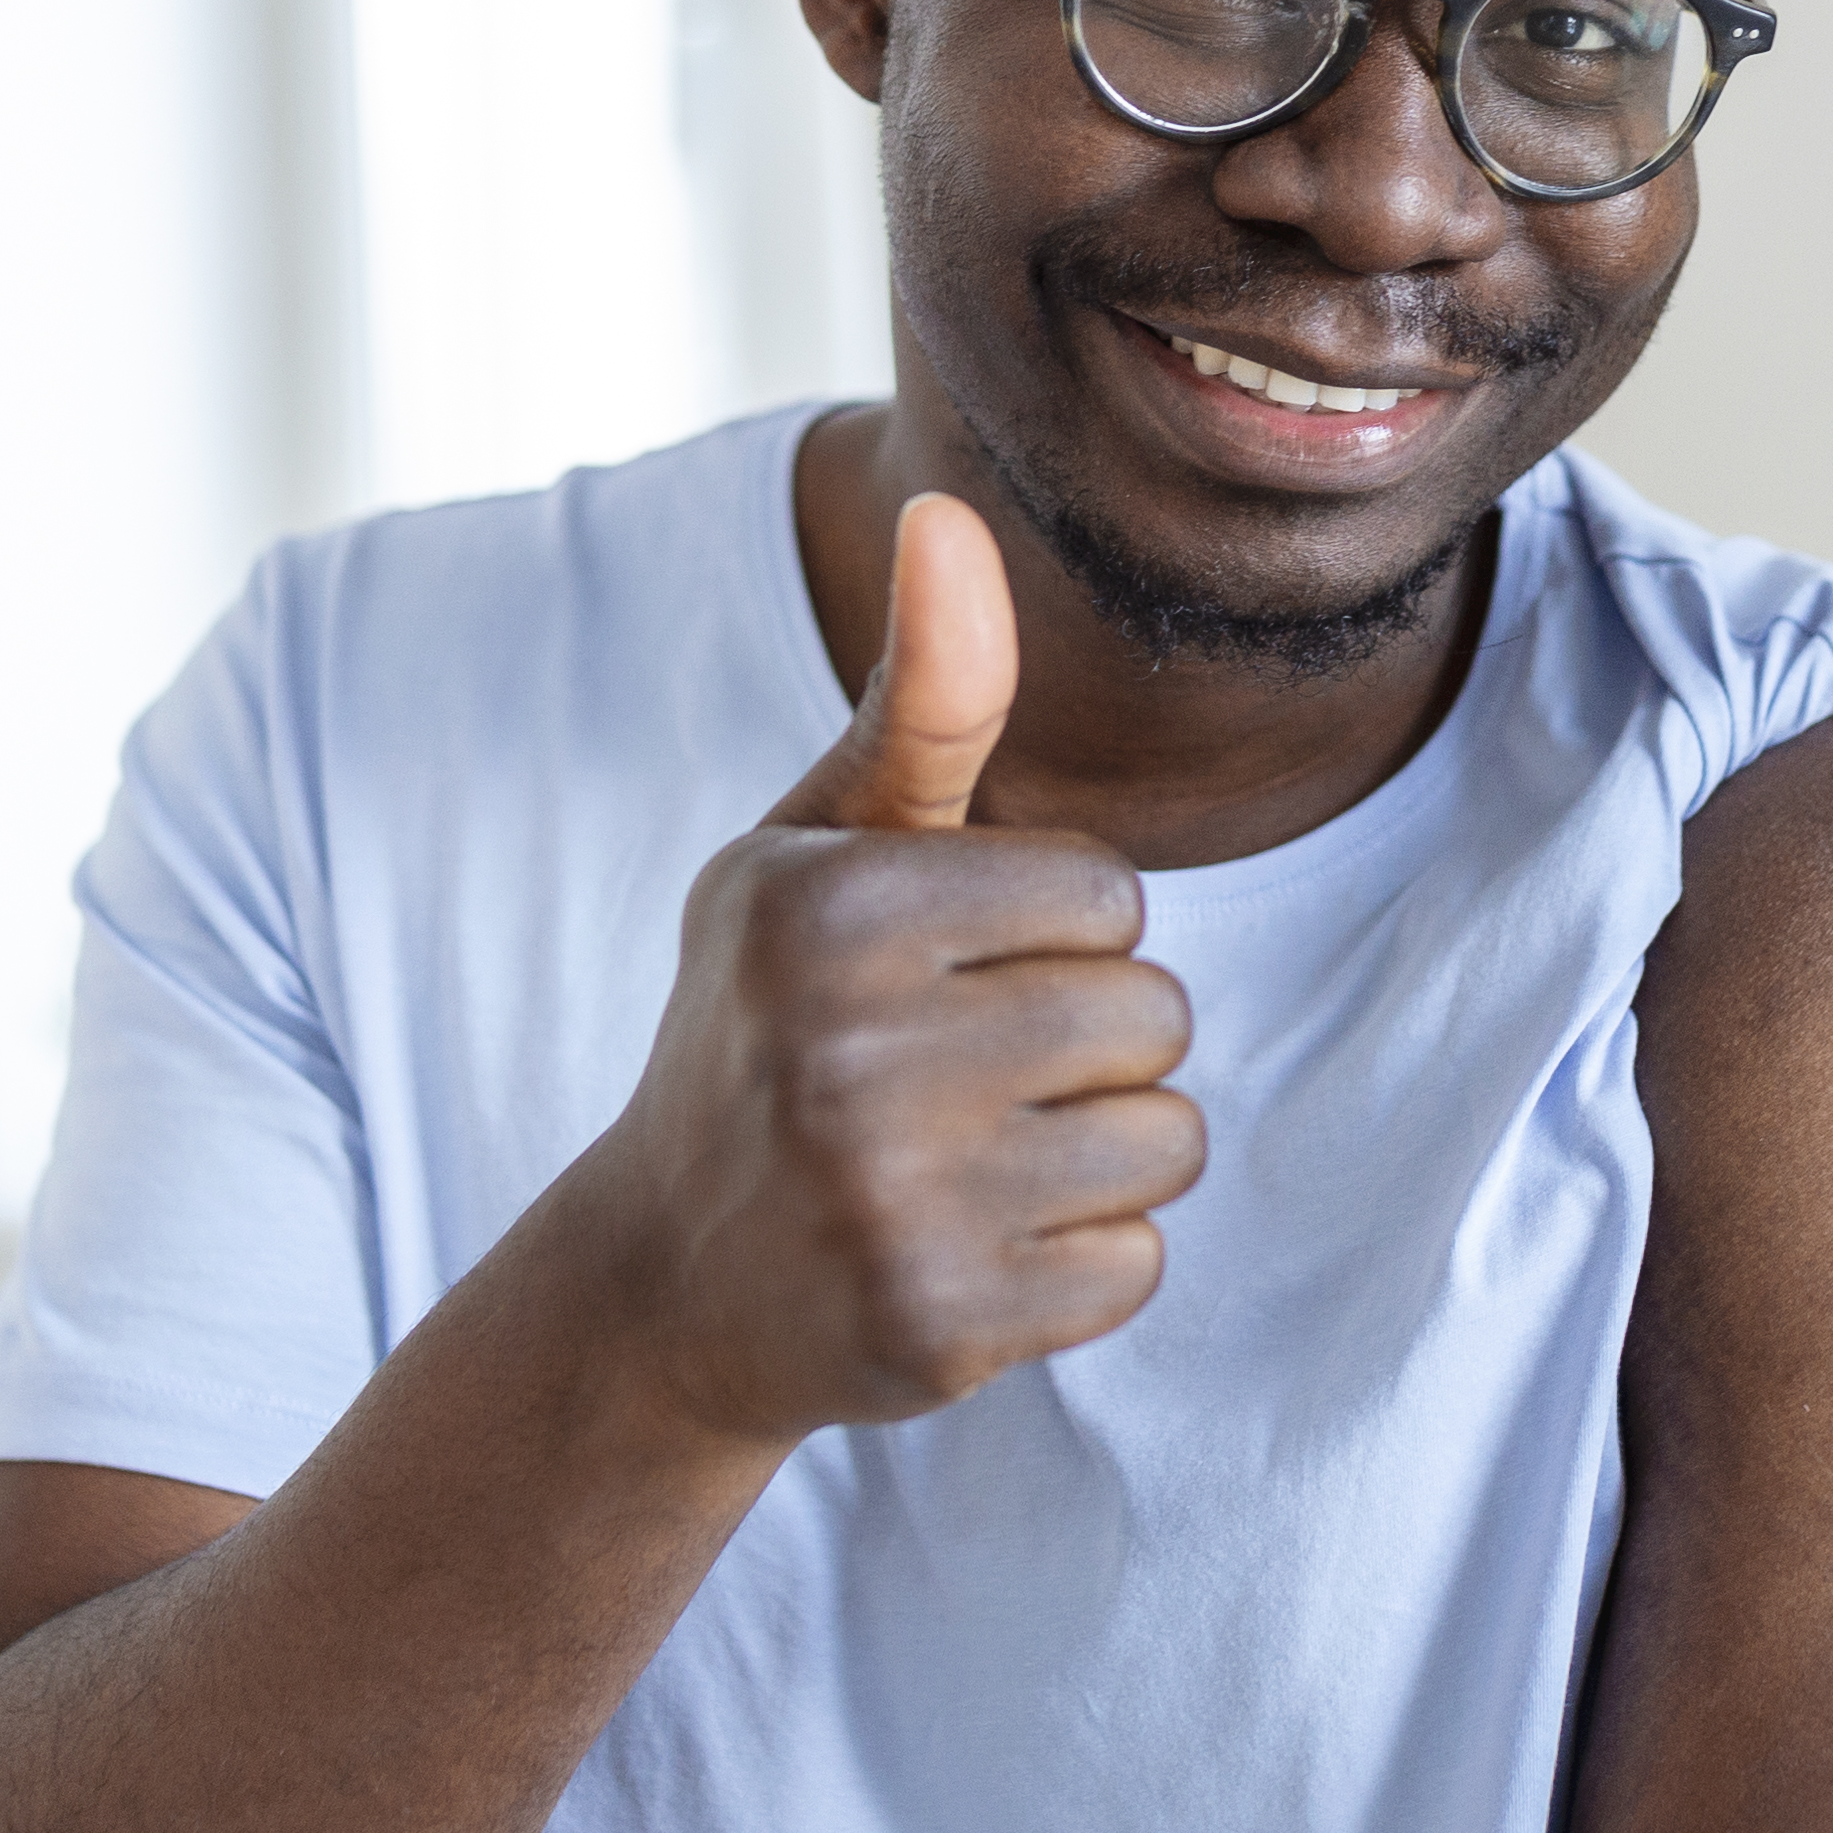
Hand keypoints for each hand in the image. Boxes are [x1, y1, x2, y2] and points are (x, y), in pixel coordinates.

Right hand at [590, 493, 1202, 1441]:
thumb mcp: (819, 850)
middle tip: (960, 1079)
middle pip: (1155, 1016)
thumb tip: (948, 508)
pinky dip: (1079, 1266)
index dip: (1054, 934)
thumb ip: (924, 697)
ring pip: (1168, 1141)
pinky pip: (1139, 1265)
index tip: (944, 975)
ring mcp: (889, 1200)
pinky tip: (970, 1249)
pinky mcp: (937, 1324)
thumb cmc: (770, 1021)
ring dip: (1100, 1155)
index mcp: (825, 913)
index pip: (1112, 894)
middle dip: (1090, 1044)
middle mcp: (845, 1053)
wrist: (664, 1280)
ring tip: (972, 1160)